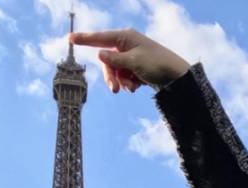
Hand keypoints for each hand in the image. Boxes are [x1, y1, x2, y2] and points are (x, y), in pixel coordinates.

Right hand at [69, 28, 189, 92]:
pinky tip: (138, 87)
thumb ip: (115, 59)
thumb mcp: (134, 62)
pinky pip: (124, 76)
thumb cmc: (158, 64)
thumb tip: (99, 53)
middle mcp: (127, 44)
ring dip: (121, 81)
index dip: (85, 39)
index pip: (100, 38)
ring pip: (115, 71)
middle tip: (114, 90)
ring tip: (132, 88)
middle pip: (107, 61)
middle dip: (110, 76)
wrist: (178, 78)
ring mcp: (131, 57)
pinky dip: (128, 83)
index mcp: (125, 37)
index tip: (70, 38)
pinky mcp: (136, 68)